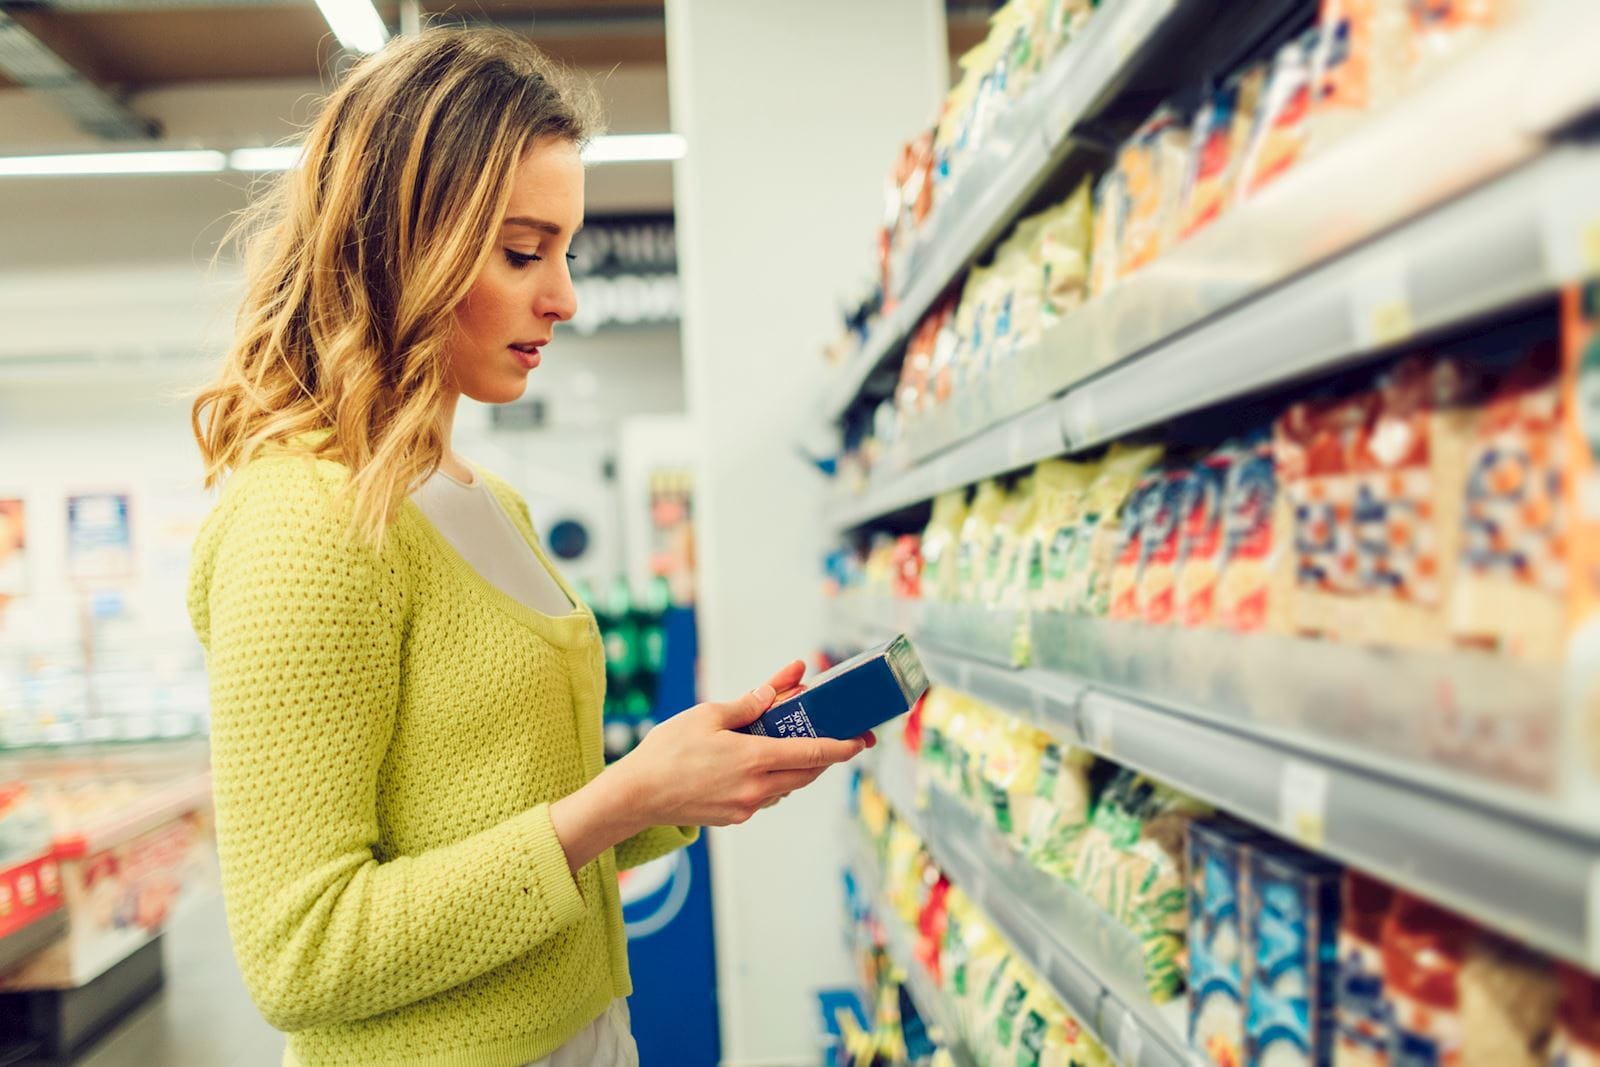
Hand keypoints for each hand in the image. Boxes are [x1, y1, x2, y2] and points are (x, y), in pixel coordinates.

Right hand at [613, 660, 870, 826]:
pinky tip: (759, 763)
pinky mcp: (734, 818)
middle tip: (837, 738)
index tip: (861, 741)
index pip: (814, 753)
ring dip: (798, 768)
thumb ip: (749, 704)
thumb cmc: (668, 750)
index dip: (842, 747)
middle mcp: (757, 788)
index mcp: (755, 759)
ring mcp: (746, 807)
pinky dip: (773, 780)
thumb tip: (778, 689)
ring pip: (788, 787)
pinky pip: (766, 797)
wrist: (637, 795)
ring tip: (794, 745)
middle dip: (826, 757)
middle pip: (807, 774)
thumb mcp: (708, 716)